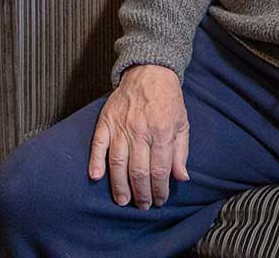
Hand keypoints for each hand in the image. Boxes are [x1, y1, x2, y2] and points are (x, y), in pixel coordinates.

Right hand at [89, 64, 190, 208]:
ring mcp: (121, 126)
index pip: (160, 170)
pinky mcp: (106, 120)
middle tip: (142, 206)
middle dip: (141, 193)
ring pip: (118, 162)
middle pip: (139, 171)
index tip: (159, 201)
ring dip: (119, 185)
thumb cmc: (168, 100)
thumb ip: (181, 152)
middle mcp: (140, 131)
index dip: (160, 190)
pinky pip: (98, 144)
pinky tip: (96, 177)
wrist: (149, 71)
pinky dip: (95, 161)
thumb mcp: (183, 123)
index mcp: (162, 132)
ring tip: (122, 200)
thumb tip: (181, 178)